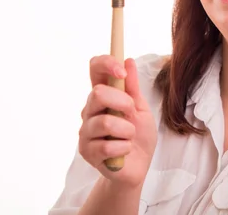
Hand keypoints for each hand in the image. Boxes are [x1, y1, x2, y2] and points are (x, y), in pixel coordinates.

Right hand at [78, 55, 157, 187]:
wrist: (139, 166)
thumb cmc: (139, 136)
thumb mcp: (141, 108)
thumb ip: (133, 88)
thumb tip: (127, 61)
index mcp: (103, 95)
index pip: (94, 69)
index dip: (106, 64)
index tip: (121, 71)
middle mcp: (90, 110)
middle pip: (97, 94)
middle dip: (122, 103)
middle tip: (131, 114)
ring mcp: (86, 131)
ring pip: (104, 122)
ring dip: (127, 130)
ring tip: (129, 137)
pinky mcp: (86, 151)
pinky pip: (107, 146)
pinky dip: (124, 148)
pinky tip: (124, 150)